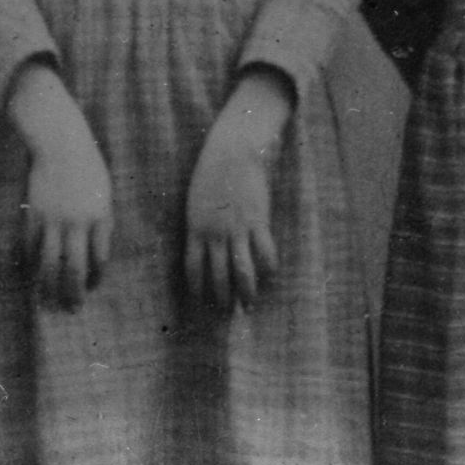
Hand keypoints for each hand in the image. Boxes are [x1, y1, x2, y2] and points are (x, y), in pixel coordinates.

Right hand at [7, 61, 113, 308]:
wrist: (62, 143)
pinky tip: (27, 274)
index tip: (89, 289)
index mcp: (101, 218)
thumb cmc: (87, 167)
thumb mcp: (104, 194)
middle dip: (72, 293)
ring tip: (46, 301)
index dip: (94, 278)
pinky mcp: (34, 213)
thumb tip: (95, 254)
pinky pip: (29, 245)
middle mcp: (78, 222)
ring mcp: (54, 218)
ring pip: (48, 262)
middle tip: (70, 310)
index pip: (99, 259)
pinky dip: (28, 263)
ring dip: (47, 286)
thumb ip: (101, 222)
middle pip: (74, 268)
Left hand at [184, 70, 292, 311]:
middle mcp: (214, 234)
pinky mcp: (258, 220)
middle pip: (218, 275)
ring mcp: (237, 228)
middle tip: (227, 313)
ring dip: (246, 291)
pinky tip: (271, 276)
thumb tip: (206, 245)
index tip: (200, 302)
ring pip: (242, 271)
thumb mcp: (196, 200)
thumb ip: (200, 224)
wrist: (231, 151)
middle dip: (222, 298)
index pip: (193, 268)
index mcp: (195, 229)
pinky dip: (269, 268)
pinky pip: (265, 252)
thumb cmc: (211, 172)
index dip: (198, 288)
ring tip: (249, 305)